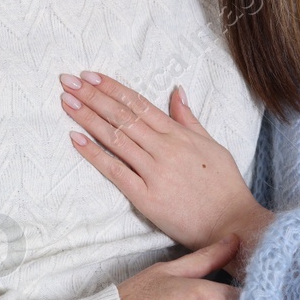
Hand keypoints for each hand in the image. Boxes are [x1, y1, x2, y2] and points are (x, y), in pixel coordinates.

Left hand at [60, 71, 268, 250]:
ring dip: (88, 118)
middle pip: (122, 116)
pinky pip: (115, 171)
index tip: (90, 75)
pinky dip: (94, 154)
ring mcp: (154, 172)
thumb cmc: (225, 186)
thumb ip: (189, 119)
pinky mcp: (146, 197)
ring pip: (115, 138)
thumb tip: (176, 91)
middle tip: (67, 80)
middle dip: (92, 96)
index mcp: (178, 134)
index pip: (138, 104)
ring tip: (66, 101)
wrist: (233, 224)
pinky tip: (75, 139)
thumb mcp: (212, 145)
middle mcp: (164, 148)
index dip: (112, 88)